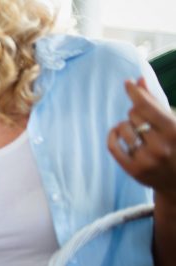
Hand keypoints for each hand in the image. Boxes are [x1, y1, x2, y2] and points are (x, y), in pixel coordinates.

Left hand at [108, 77, 175, 199]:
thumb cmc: (175, 145)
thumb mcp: (172, 123)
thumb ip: (156, 103)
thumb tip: (140, 80)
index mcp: (174, 132)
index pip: (148, 107)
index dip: (136, 93)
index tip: (128, 83)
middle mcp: (160, 147)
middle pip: (134, 115)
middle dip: (136, 114)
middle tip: (145, 122)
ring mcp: (146, 160)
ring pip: (122, 128)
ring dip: (125, 125)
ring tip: (136, 131)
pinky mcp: (133, 170)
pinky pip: (112, 145)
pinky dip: (113, 135)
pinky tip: (117, 133)